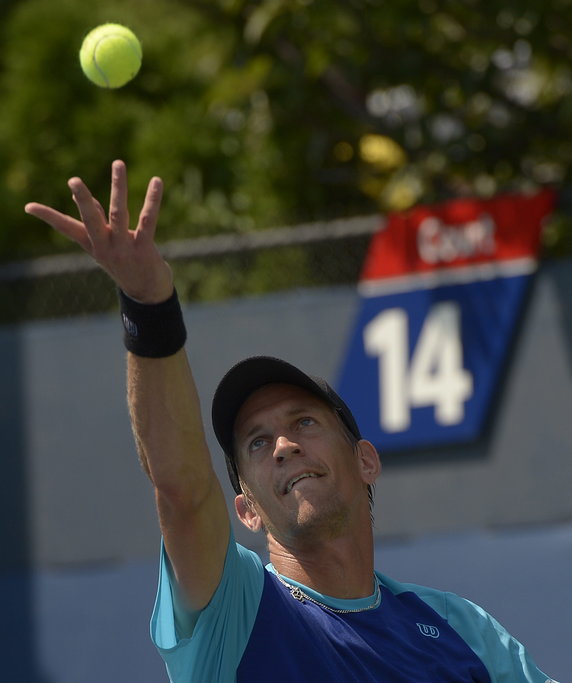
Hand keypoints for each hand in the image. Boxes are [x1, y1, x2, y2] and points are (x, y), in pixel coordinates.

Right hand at [25, 160, 173, 303]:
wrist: (147, 293)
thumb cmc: (124, 263)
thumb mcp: (105, 244)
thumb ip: (96, 219)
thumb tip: (77, 195)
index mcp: (92, 244)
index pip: (66, 229)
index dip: (48, 217)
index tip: (28, 207)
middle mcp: (105, 246)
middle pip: (91, 220)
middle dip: (84, 200)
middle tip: (73, 180)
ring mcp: (124, 248)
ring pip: (119, 213)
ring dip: (118, 187)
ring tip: (118, 163)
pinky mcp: (145, 248)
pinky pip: (148, 220)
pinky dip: (152, 200)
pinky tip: (156, 181)